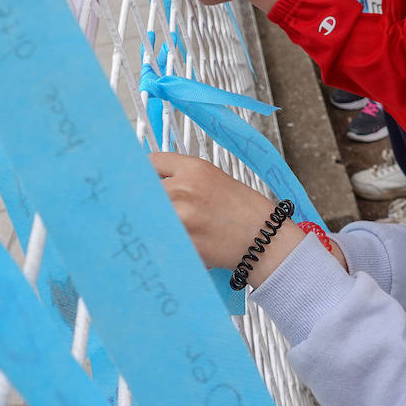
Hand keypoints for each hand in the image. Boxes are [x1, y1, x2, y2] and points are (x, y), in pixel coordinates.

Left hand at [152, 152, 345, 282]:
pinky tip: (177, 243)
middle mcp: (183, 189)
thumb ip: (181, 176)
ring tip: (163, 228)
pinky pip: (159, 239)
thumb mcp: (214, 179)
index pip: (149, 163)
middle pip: (141, 191)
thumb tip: (149, 180)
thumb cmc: (244, 210)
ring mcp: (181, 218)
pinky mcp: (182, 243)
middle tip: (146, 209)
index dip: (144, 174)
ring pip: (147, 217)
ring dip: (151, 222)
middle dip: (143, 200)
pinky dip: (163, 242)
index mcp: (193, 168)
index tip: (140, 181)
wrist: (265, 239)